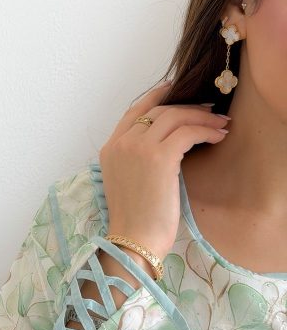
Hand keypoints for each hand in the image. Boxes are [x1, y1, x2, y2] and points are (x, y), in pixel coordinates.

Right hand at [98, 82, 228, 260]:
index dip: (156, 97)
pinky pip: (188, 132)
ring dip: (201, 117)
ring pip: (174, 116)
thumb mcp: (126, 181)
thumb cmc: (134, 219)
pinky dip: (206, 131)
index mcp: (110, 149)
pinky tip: (218, 136)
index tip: (175, 89)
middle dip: (186, 107)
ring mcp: (139, 148)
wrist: (133, 240)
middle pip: (157, 110)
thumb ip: (135, 158)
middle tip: (208, 111)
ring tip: (220, 123)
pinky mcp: (160, 157)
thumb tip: (165, 143)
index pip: (134, 112)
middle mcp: (121, 143)